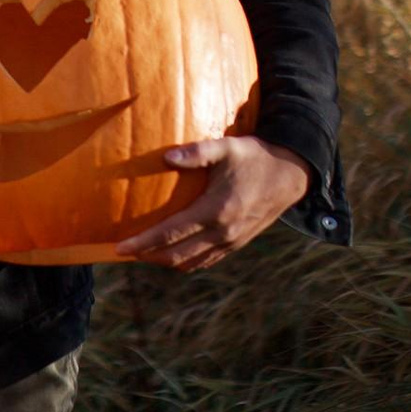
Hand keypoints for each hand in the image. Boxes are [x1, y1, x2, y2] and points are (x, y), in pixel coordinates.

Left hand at [115, 136, 312, 270]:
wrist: (291, 175)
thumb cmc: (255, 157)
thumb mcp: (227, 148)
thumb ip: (196, 152)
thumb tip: (166, 157)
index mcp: (216, 211)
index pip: (170, 234)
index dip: (142, 243)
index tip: (119, 248)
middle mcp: (223, 233)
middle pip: (176, 255)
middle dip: (148, 256)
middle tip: (125, 252)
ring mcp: (231, 242)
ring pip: (191, 263)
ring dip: (165, 261)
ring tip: (144, 254)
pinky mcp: (238, 243)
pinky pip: (206, 261)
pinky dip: (186, 262)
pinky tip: (174, 253)